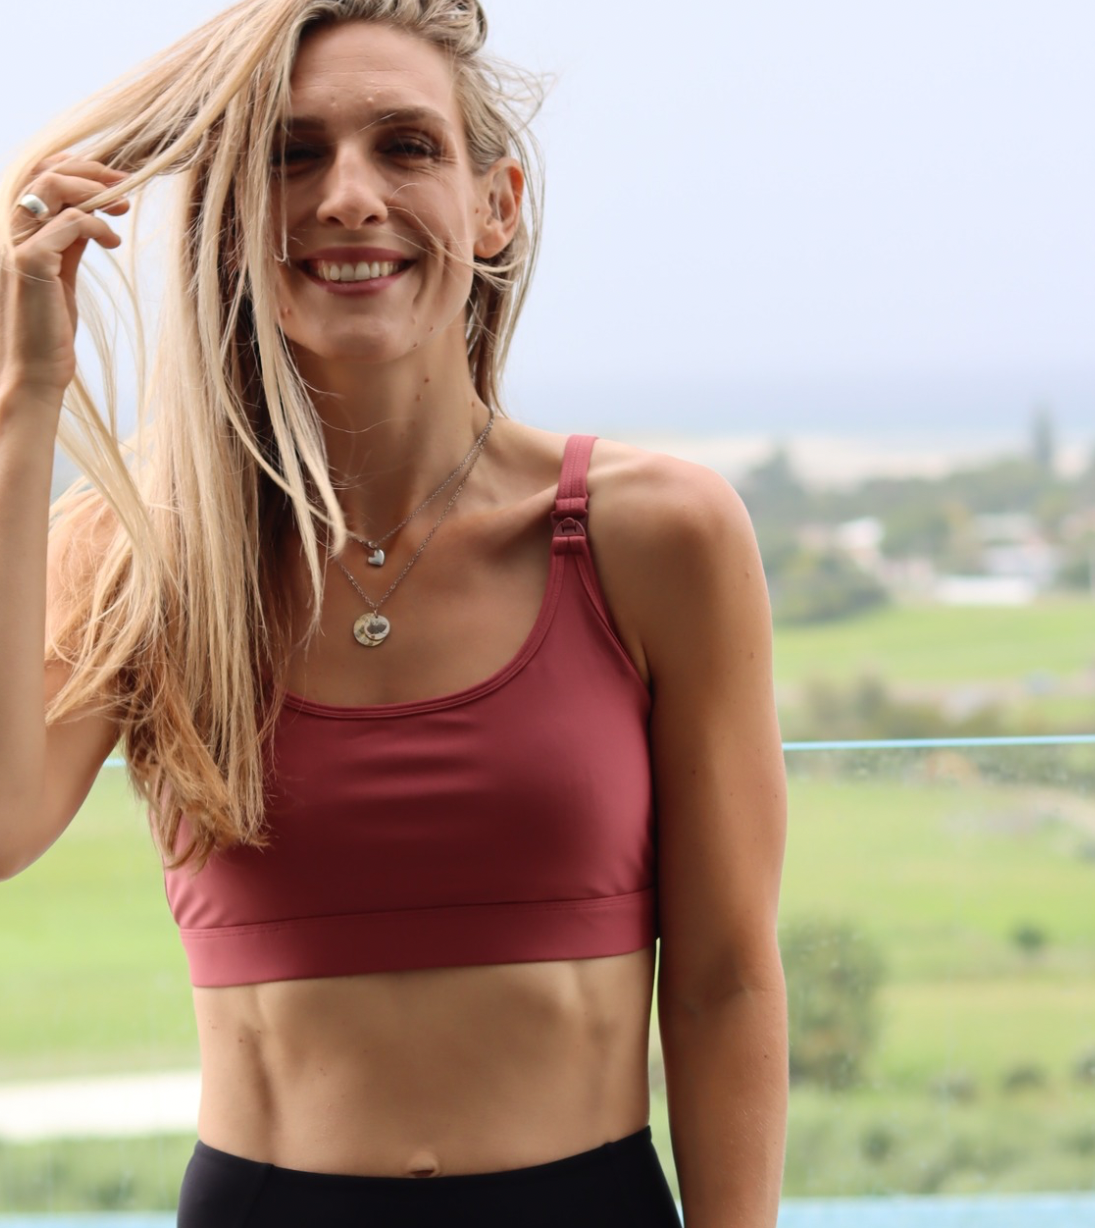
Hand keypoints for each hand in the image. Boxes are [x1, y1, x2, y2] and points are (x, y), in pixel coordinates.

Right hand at [0, 155, 129, 405]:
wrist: (36, 369)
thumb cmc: (49, 327)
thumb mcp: (62, 274)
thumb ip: (69, 242)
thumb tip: (91, 214)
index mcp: (14, 230)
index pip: (38, 174)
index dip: (77, 168)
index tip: (116, 181)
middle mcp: (7, 230)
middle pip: (45, 170)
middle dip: (91, 170)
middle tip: (127, 184)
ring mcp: (15, 243)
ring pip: (53, 186)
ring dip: (96, 191)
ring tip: (123, 211)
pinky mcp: (31, 262)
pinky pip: (70, 222)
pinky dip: (98, 226)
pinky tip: (114, 243)